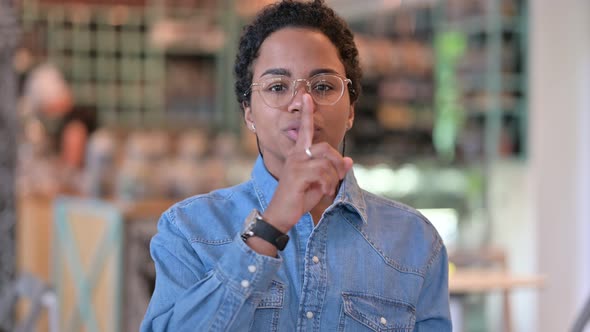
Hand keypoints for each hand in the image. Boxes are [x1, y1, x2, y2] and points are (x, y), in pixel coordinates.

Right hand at [263, 94, 352, 232]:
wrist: (280, 215)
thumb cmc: (298, 199)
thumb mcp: (319, 183)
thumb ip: (332, 171)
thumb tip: (349, 161)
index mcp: (298, 154)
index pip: (304, 129)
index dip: (306, 113)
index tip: (307, 96)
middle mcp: (296, 156)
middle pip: (326, 148)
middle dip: (337, 164)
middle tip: (338, 179)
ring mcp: (296, 164)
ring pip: (327, 162)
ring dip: (333, 178)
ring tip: (329, 189)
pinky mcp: (297, 174)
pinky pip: (323, 173)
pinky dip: (329, 184)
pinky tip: (325, 192)